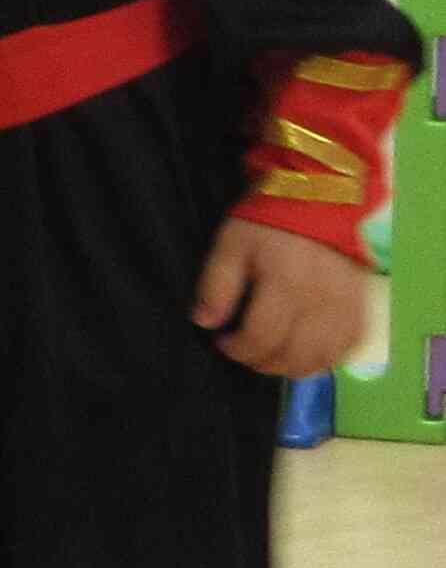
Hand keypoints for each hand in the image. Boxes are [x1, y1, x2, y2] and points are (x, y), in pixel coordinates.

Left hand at [193, 216, 367, 379]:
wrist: (321, 200)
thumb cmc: (269, 222)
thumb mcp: (231, 245)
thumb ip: (216, 285)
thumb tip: (205, 323)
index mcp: (286, 285)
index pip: (260, 338)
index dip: (236, 348)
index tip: (222, 340)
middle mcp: (321, 303)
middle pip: (292, 356)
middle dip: (260, 362)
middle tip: (244, 350)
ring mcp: (346, 308)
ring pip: (321, 359)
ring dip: (291, 367)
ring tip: (270, 354)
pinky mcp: (361, 308)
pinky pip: (346, 349)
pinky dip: (323, 360)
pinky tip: (302, 352)